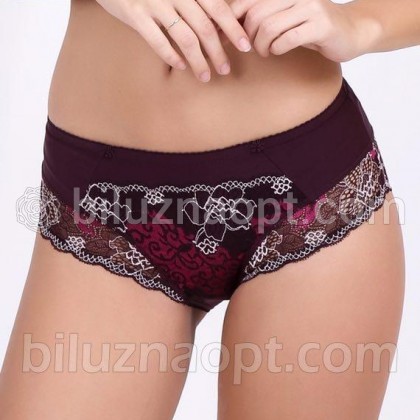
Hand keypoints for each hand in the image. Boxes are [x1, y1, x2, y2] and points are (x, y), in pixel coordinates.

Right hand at [95, 0, 252, 81]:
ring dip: (198, 61)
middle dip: (218, 52)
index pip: (218, 8)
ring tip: (205, 77)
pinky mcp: (135, 14)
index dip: (233, 29)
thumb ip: (196, 4)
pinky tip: (180, 67)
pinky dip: (171, 56)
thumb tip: (219, 28)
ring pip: (185, 38)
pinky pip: (158, 41)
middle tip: (225, 70)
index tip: (245, 47)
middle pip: (205, 28)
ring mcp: (154, 3)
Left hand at [228, 0, 381, 61]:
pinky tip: (278, 50)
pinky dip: (277, 49)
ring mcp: (311, 8)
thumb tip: (230, 26)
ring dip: (262, 46)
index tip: (230, 37)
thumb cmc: (313, 27)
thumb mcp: (286, 17)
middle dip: (248, 37)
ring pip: (269, 28)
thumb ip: (264, 16)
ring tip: (266, 51)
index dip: (233, 20)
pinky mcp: (321, 26)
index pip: (249, 1)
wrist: (353, 31)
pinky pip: (287, 40)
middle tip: (253, 48)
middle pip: (256, 15)